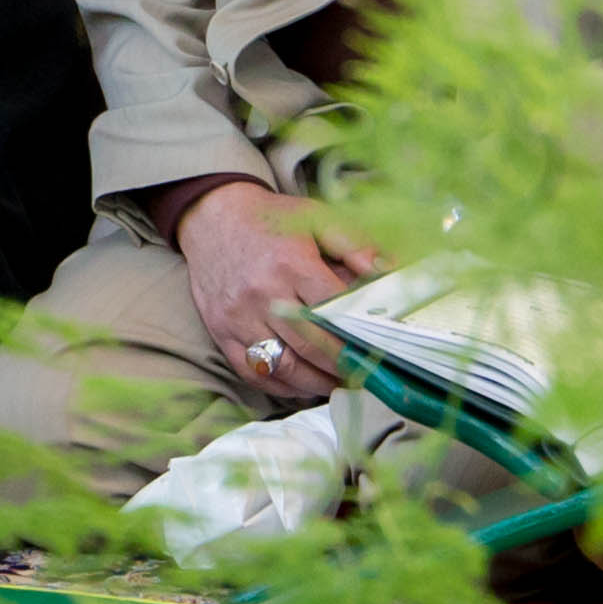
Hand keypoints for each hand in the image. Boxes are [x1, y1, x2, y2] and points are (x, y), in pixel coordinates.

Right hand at [179, 178, 371, 405]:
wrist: (212, 217)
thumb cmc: (271, 220)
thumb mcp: (317, 219)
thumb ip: (354, 246)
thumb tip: (389, 273)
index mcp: (290, 263)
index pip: (332, 311)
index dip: (358, 336)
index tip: (379, 352)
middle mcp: (262, 293)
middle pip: (310, 345)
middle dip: (343, 367)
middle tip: (365, 375)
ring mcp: (238, 317)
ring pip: (283, 366)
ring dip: (316, 383)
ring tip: (339, 384)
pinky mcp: (221, 331)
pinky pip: (252, 372)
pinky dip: (281, 386)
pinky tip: (303, 385)